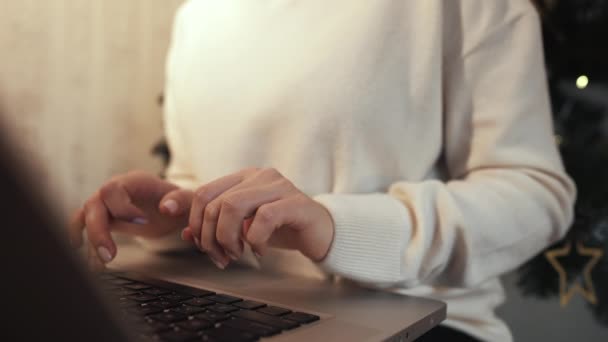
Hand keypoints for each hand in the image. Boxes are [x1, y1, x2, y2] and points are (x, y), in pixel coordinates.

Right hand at [69, 171, 193, 265]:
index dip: (120, 208)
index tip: (141, 223)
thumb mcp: (188, 200)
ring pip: (86, 217)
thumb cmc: (181, 202)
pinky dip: (88, 246)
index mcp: (135, 181)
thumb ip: (181, 200)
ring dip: (90, 241)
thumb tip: (166, 208)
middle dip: (97, 231)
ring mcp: (107, 204)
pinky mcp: (105, 219)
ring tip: (100, 265)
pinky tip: (95, 265)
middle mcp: (116, 190)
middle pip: (93, 204)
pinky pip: (87, 230)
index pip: (113, 189)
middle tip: (110, 256)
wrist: (175, 209)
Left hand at [183, 168, 334, 268]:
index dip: (195, 222)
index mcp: (243, 177)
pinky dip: (255, 240)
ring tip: (239, 254)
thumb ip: (214, 225)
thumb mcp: (242, 226)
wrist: (319, 233)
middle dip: (211, 237)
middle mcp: (259, 176)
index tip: (201, 245)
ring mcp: (278, 186)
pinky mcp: (295, 202)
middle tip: (222, 257)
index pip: (203, 193)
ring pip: (233, 207)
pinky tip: (260, 250)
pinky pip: (263, 218)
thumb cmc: (280, 227)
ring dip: (229, 239)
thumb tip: (185, 233)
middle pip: (215, 203)